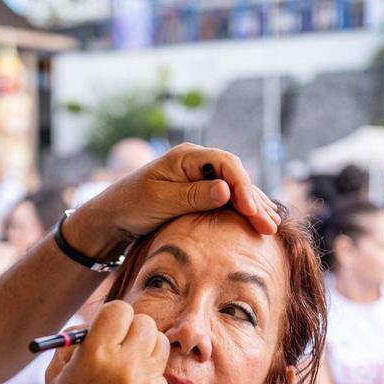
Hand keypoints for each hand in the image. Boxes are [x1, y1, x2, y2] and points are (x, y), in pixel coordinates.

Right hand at [42, 301, 170, 383]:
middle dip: (132, 330)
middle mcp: (125, 366)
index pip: (119, 309)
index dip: (112, 317)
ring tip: (125, 374)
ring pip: (159, 345)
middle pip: (145, 322)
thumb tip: (92, 321)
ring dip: (145, 351)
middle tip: (121, 345)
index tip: (108, 328)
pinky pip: (161, 375)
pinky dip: (148, 381)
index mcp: (95, 355)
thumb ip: (74, 344)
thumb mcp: (56, 379)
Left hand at [67, 144, 279, 258]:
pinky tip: (258, 220)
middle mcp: (197, 162)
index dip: (242, 187)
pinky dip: (243, 210)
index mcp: (186, 156)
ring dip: (253, 206)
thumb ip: (192, 196)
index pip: (225, 165)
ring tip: (272, 226)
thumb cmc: (131, 205)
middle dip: (254, 200)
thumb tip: (226, 191)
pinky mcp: (199, 192)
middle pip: (235, 176)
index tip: (250, 210)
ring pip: (235, 188)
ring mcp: (199, 176)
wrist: (112, 216)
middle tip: (269, 226)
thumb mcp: (160, 201)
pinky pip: (227, 198)